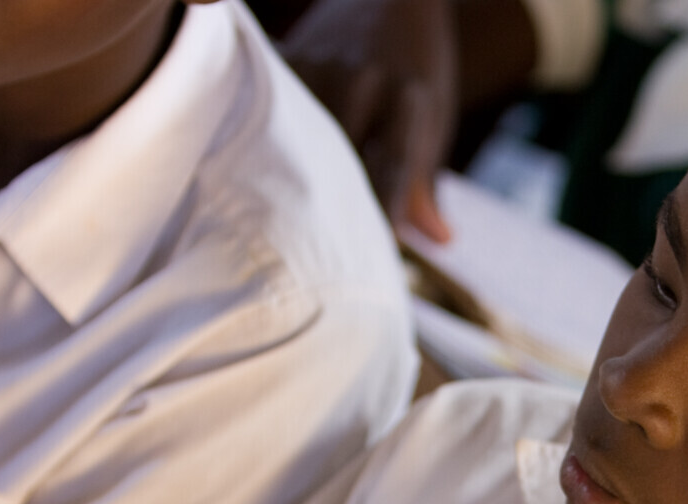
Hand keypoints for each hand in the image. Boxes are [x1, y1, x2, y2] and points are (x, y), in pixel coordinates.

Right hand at [280, 0, 456, 240]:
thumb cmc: (415, 69)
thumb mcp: (434, 119)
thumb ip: (427, 183)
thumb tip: (439, 240)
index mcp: (409, 98)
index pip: (393, 168)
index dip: (384, 212)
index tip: (374, 252)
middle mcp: (362, 81)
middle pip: (339, 158)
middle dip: (331, 206)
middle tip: (319, 259)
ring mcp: (319, 67)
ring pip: (298, 139)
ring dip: (289, 181)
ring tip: (275, 229)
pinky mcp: (286, 59)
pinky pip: (268, 111)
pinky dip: (262, 144)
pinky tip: (248, 180)